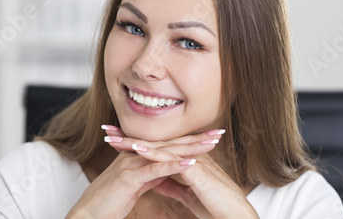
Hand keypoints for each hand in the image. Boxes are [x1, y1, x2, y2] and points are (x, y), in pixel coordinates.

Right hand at [65, 127, 218, 217]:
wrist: (88, 213)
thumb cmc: (110, 201)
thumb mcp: (136, 185)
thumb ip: (150, 175)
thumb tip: (166, 171)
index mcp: (139, 156)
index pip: (170, 146)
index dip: (190, 141)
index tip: (210, 137)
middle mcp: (136, 155)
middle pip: (172, 144)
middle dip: (196, 139)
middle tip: (218, 133)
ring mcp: (132, 163)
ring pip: (166, 153)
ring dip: (190, 148)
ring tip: (211, 143)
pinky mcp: (129, 177)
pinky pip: (155, 170)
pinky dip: (173, 165)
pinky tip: (190, 163)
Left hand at [103, 126, 259, 218]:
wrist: (235, 216)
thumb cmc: (216, 207)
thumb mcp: (187, 195)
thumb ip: (173, 184)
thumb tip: (158, 180)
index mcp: (186, 161)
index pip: (157, 149)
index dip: (136, 144)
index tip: (116, 140)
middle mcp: (189, 156)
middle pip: (154, 143)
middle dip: (130, 137)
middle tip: (108, 131)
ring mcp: (192, 161)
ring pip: (159, 147)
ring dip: (135, 141)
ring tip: (114, 136)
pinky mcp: (196, 170)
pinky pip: (171, 159)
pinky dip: (153, 153)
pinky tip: (137, 148)